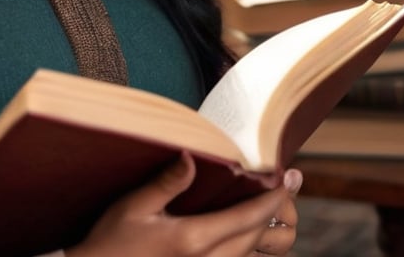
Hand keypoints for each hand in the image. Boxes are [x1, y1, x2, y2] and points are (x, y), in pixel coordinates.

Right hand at [66, 154, 297, 256]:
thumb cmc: (113, 241)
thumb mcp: (134, 207)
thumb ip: (166, 183)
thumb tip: (191, 157)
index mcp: (193, 239)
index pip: (248, 218)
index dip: (274, 198)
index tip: (290, 178)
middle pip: (257, 238)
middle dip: (279, 212)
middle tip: (290, 186)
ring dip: (270, 235)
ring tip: (278, 211)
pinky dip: (252, 252)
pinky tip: (253, 237)